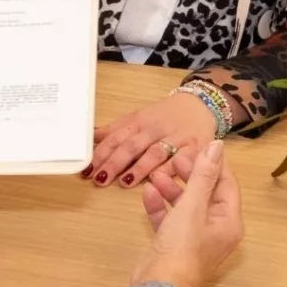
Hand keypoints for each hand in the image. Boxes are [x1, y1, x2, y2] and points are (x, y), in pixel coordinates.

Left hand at [87, 92, 215, 188]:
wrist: (199, 105)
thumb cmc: (163, 116)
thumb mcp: (137, 118)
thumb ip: (114, 130)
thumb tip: (89, 136)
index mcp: (138, 121)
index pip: (115, 138)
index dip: (100, 153)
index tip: (86, 169)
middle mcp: (154, 129)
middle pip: (132, 146)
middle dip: (114, 163)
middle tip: (99, 179)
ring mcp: (175, 138)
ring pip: (155, 153)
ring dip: (139, 168)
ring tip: (124, 182)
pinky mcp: (196, 148)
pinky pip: (182, 160)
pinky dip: (171, 170)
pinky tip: (159, 180)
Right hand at [130, 141, 243, 286]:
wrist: (159, 286)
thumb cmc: (182, 247)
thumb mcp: (192, 206)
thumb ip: (203, 175)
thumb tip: (216, 147)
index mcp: (229, 221)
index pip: (226, 184)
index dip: (213, 164)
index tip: (196, 146)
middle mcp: (216, 229)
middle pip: (205, 193)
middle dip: (189, 175)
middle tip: (173, 159)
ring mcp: (194, 237)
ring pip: (186, 205)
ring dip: (171, 189)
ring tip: (155, 175)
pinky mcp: (175, 244)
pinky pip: (170, 218)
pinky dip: (160, 206)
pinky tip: (147, 194)